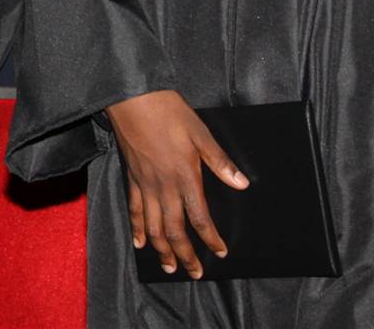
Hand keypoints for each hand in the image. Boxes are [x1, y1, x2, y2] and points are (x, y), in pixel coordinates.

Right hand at [106, 90, 247, 278]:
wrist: (132, 99)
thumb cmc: (168, 111)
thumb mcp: (200, 133)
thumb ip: (219, 161)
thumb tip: (242, 184)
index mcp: (185, 177)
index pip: (200, 218)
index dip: (211, 239)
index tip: (221, 252)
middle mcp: (164, 187)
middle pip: (176, 230)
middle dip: (186, 255)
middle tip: (195, 273)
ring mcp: (145, 184)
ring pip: (154, 227)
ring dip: (162, 250)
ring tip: (169, 267)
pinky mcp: (131, 177)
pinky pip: (134, 209)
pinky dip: (137, 228)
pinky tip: (139, 242)